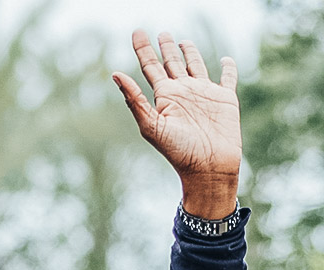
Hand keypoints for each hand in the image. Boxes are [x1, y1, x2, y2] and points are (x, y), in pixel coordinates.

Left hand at [113, 31, 240, 218]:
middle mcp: (182, 92)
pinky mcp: (225, 98)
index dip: (143, 49)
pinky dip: (228, 67)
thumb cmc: (178, 151)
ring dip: (190, 53)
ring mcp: (204, 94)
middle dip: (165, 48)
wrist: (208, 167)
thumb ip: (134, 100)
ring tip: (182, 41)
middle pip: (171, 63)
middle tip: (161, 33)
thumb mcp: (151, 125)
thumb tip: (114, 74)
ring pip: (195, 66)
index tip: (137, 31)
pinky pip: (227, 78)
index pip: (150, 67)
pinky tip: (225, 60)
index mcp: (164, 97)